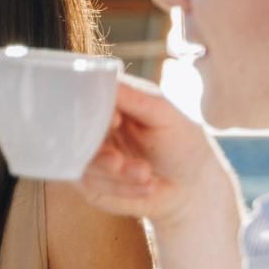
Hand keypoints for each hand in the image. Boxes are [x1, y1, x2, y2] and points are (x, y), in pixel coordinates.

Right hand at [76, 77, 238, 230]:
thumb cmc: (182, 143)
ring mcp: (88, 153)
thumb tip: (101, 80)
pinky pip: (88, 183)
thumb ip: (133, 98)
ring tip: (146, 175)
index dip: (93, 109)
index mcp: (110, 102)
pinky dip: (118, 188)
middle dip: (99, 151)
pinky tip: (146, 188)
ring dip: (114, 173)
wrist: (192, 187)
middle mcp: (93, 125)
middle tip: (119, 162)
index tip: (116, 121)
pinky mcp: (88, 181)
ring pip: (81, 160)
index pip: (86, 96)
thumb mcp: (164, 114)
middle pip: (76, 131)